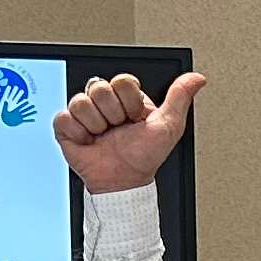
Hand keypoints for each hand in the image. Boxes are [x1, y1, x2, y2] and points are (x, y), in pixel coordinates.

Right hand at [52, 70, 206, 192]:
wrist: (123, 182)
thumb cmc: (145, 157)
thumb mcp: (169, 126)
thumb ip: (180, 97)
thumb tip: (197, 78)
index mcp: (127, 97)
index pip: (122, 80)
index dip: (130, 102)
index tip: (136, 118)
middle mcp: (104, 101)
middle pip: (99, 87)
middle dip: (113, 114)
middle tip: (119, 129)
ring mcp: (84, 113)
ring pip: (81, 101)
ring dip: (96, 125)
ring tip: (104, 136)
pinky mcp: (66, 127)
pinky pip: (64, 118)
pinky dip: (78, 133)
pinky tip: (89, 141)